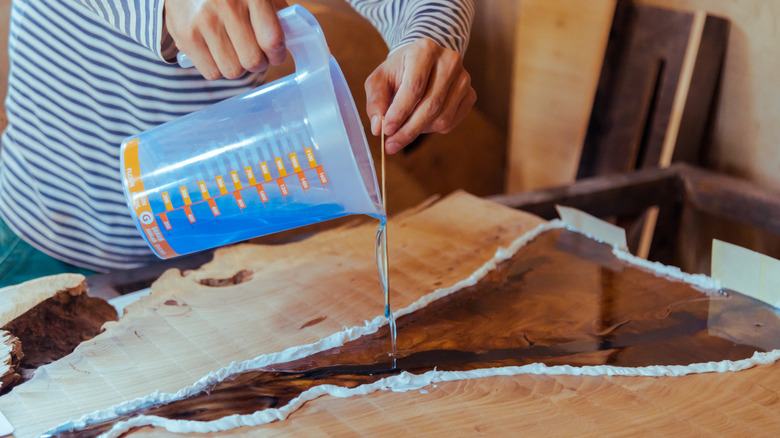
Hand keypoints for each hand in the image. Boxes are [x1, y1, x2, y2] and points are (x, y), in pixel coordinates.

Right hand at [164, 0, 288, 79]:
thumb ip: (274, 10)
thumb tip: (292, 38)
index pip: (272, 40)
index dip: (277, 54)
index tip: (276, 54)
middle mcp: (227, 5)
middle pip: (252, 61)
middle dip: (257, 62)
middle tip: (254, 54)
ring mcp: (204, 20)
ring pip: (232, 71)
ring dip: (237, 67)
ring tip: (233, 52)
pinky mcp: (186, 35)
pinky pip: (211, 72)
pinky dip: (217, 68)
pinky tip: (215, 52)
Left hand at [365, 39, 476, 153]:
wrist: (423, 61)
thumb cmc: (399, 71)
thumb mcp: (380, 80)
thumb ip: (376, 101)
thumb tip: (378, 128)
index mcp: (425, 50)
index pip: (414, 87)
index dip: (399, 112)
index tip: (385, 131)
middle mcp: (449, 61)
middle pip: (431, 105)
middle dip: (408, 130)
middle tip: (391, 145)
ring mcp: (464, 78)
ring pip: (442, 118)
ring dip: (419, 131)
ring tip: (404, 129)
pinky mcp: (470, 94)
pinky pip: (451, 122)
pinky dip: (432, 129)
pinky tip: (420, 122)